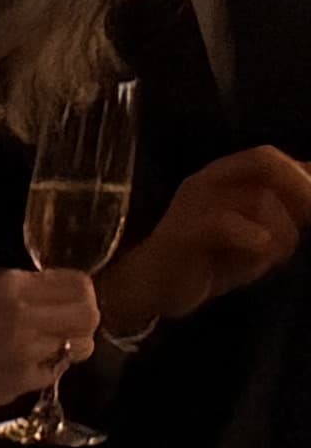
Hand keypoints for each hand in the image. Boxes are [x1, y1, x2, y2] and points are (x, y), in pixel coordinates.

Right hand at [0, 263, 98, 428]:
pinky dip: (46, 372)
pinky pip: (56, 372)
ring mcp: (25, 346)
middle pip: (89, 312)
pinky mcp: (23, 378)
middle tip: (70, 332)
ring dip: (71, 350)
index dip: (81, 296)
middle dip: (85, 324)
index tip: (70, 306)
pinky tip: (22, 370)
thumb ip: (19, 293)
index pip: (77, 282)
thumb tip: (56, 297)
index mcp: (8, 283)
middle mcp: (21, 310)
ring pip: (81, 344)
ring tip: (47, 353)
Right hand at [102, 144, 310, 332]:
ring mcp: (191, 204)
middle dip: (300, 185)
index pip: (270, 158)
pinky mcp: (181, 233)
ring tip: (269, 258)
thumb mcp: (257, 231)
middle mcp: (207, 181)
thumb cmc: (209, 260)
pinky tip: (258, 250)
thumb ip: (284, 208)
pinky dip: (251, 237)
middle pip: (264, 160)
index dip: (303, 175)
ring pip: (257, 200)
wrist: (152, 289)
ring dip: (280, 232)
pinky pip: (224, 224)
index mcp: (224, 177)